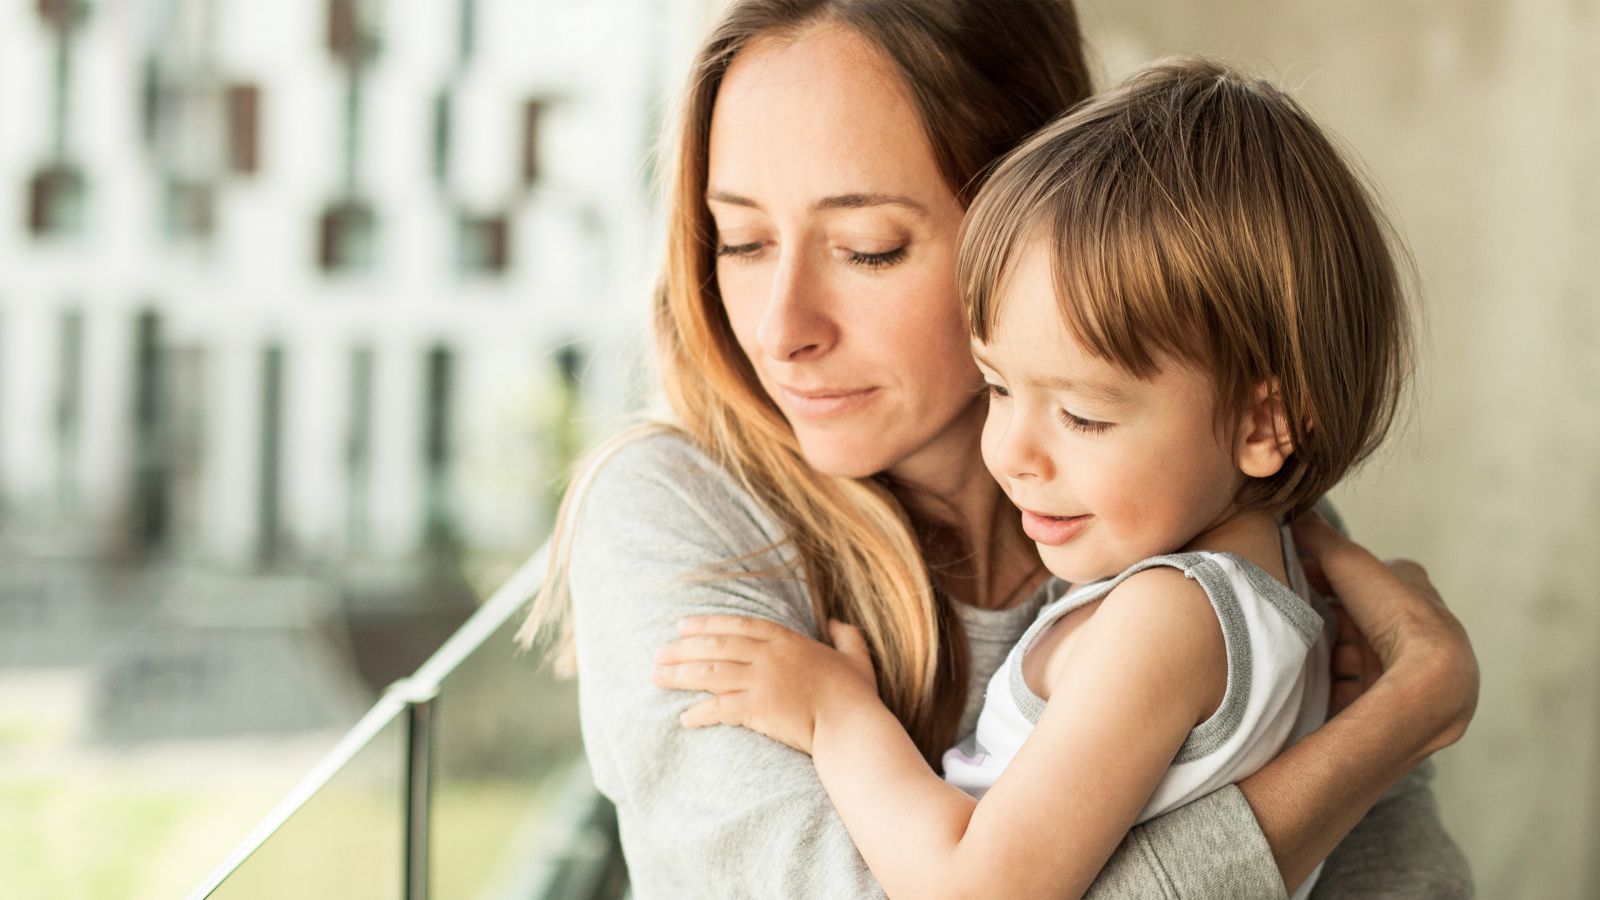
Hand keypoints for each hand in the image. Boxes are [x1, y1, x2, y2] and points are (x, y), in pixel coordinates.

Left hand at [651, 615, 878, 754]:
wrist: (852, 726)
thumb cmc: (856, 697)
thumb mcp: (856, 658)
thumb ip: (847, 636)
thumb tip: (837, 622)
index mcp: (787, 640)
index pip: (737, 625)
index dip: (706, 624)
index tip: (682, 626)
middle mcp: (769, 656)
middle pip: (715, 646)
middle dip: (682, 648)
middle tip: (658, 654)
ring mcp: (761, 682)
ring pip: (710, 673)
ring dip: (679, 675)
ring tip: (656, 678)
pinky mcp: (757, 709)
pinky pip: (719, 708)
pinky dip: (699, 712)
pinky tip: (684, 718)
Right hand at [1291, 512, 1478, 756]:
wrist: (1431, 678)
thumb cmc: (1397, 613)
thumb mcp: (1349, 561)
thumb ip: (1318, 536)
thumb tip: (1291, 510)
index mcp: (1412, 591)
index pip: (1364, 581)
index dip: (1328, 579)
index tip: (1295, 581)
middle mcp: (1413, 628)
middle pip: (1355, 620)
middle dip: (1323, 619)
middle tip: (1289, 618)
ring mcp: (1403, 666)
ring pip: (1351, 656)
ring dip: (1325, 655)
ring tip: (1291, 652)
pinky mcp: (1392, 698)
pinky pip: (1351, 689)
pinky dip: (1328, 686)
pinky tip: (1305, 684)